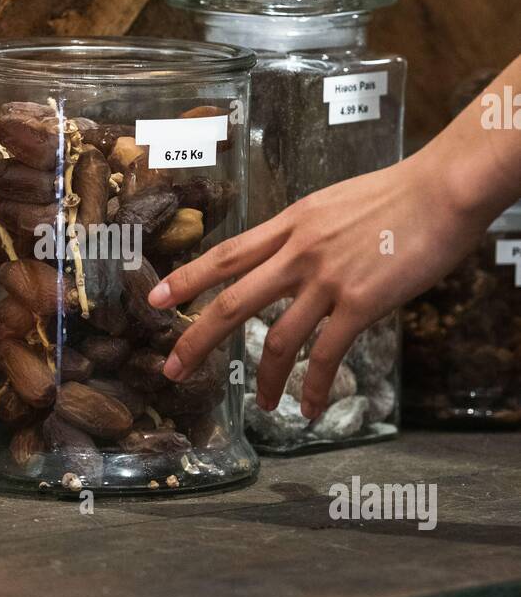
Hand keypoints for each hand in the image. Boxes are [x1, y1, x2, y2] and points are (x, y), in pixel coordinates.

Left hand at [147, 151, 484, 420]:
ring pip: (278, 339)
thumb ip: (306, 232)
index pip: (226, 254)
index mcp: (290, 224)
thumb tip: (292, 255)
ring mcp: (327, 279)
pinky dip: (313, 387)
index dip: (187, 279)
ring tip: (263, 404)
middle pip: (233, 302)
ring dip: (266, 379)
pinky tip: (308, 407)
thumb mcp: (333, 204)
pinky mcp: (360, 302)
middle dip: (196, 339)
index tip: (154, 300)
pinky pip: (326, 355)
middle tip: (172, 369)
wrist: (443, 189)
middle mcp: (299, 252)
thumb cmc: (398, 195)